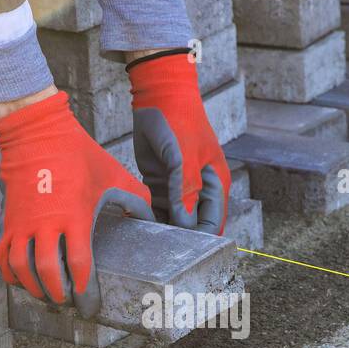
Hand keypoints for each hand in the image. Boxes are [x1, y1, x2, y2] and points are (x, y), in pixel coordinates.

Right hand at [0, 90, 151, 317]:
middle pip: (47, 273)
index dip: (85, 288)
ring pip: (21, 268)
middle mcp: (46, 224)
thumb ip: (136, 199)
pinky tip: (21, 280)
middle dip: (58, 294)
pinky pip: (2, 255)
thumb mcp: (113, 176)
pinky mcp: (8, 220)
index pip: (79, 263)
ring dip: (33, 287)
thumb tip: (152, 219)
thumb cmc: (78, 155)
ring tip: (46, 295)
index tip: (89, 301)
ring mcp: (23, 223)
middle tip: (67, 302)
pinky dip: (9, 273)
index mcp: (75, 216)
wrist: (37, 133)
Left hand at [128, 51, 231, 234]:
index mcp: (214, 186)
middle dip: (176, 238)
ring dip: (159, 228)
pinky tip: (134, 223)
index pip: (211, 225)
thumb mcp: (184, 159)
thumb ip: (186, 193)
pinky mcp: (158, 183)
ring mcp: (178, 188)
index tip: (178, 252)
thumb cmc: (179, 122)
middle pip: (191, 226)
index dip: (198, 242)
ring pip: (171, 220)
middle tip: (155, 247)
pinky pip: (155, 208)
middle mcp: (198, 191)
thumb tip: (185, 227)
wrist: (158, 95)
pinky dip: (147, 216)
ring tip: (142, 239)